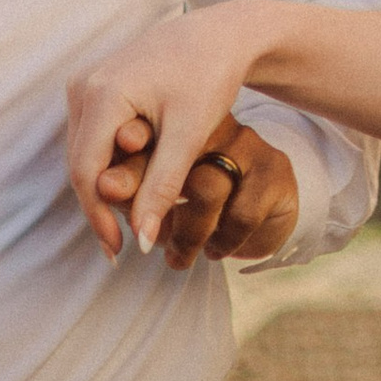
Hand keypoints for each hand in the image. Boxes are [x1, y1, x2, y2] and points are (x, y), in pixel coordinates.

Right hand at [66, 4, 279, 259]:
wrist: (222, 33)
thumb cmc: (210, 75)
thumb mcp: (189, 134)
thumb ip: (161, 188)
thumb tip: (142, 243)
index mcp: (101, 93)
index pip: (85, 171)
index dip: (99, 217)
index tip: (120, 252)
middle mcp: (83, 85)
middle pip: (82, 164)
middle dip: (106, 203)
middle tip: (135, 239)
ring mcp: (86, 83)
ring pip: (87, 152)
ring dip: (111, 184)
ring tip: (143, 214)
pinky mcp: (96, 86)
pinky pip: (95, 136)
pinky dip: (115, 162)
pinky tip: (140, 184)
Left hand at [97, 116, 299, 268]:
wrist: (266, 214)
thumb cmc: (199, 200)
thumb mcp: (162, 195)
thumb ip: (134, 186)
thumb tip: (102, 190)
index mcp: (184, 120)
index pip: (149, 133)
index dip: (126, 168)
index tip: (106, 194)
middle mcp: (217, 124)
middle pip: (178, 156)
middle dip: (149, 196)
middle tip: (134, 235)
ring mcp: (249, 143)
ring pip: (207, 189)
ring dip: (187, 235)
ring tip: (177, 260)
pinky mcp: (277, 169)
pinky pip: (242, 213)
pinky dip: (225, 242)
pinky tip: (216, 252)